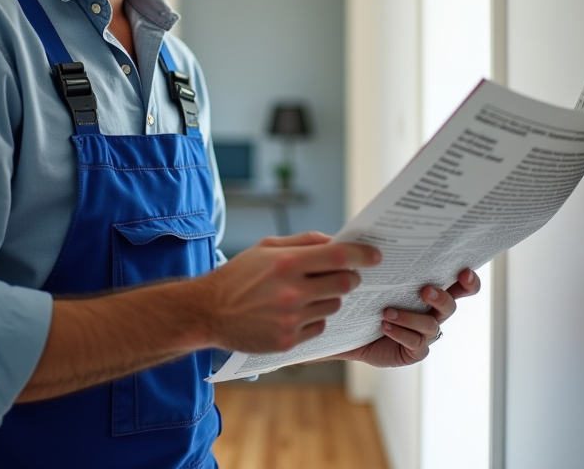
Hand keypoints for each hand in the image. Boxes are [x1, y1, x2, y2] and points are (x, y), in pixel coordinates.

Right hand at [194, 231, 381, 353]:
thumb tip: (335, 241)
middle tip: (343, 275)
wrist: (208, 312)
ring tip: (307, 294)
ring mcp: (291, 319)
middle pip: (344, 283)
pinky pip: (319, 328)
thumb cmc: (238, 276)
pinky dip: (314, 319)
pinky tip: (295, 313)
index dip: (362, 254)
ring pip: (334, 306)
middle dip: (349, 277)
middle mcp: (292, 292)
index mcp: (286, 263)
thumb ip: (304, 242)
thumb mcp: (266, 248)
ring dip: (329, 298)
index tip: (375, 255)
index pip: (338, 256)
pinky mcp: (288, 341)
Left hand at [330, 267, 481, 367]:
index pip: (459, 285)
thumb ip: (381, 260)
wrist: (351, 330)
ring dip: (410, 317)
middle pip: (450, 305)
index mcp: (430, 291)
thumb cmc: (367, 298)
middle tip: (425, 290)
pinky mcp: (413, 351)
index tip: (464, 271)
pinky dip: (401, 334)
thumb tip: (373, 239)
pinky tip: (385, 326)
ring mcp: (424, 333)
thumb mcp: (374, 277)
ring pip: (430, 325)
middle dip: (441, 297)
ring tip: (387, 312)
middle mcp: (432, 312)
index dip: (468, 281)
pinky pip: (416, 344)